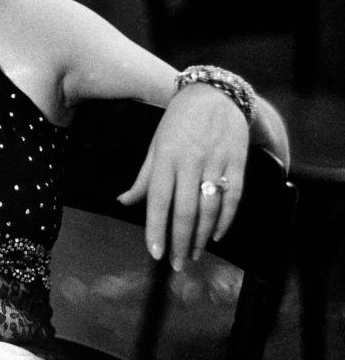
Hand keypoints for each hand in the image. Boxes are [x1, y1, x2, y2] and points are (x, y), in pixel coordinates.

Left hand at [117, 84, 249, 269]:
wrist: (213, 94)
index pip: (157, 201)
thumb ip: (143, 178)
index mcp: (165, 158)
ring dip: (203, 236)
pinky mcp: (236, 161)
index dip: (156, 230)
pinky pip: (233, 196)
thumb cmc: (177, 122)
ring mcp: (214, 162)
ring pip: (209, 208)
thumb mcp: (155, 145)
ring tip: (195, 254)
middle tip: (178, 265)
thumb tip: (122, 202)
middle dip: (181, 242)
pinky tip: (218, 236)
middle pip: (185, 211)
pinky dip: (226, 219)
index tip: (155, 254)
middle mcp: (189, 162)